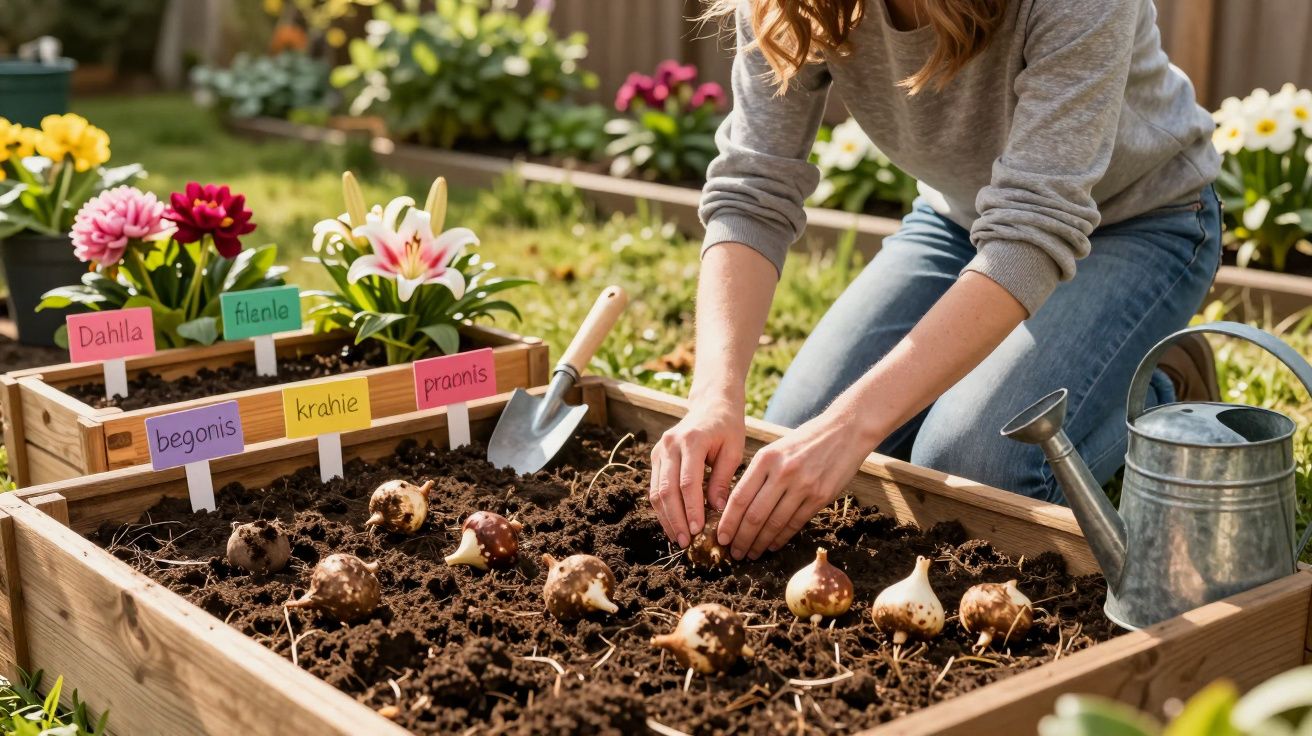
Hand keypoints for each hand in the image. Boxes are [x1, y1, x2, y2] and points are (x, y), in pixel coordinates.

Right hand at [649, 396, 745, 547]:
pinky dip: (662, 508)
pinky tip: (673, 524)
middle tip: (686, 542)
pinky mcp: (656, 457)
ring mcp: (659, 450)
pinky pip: (655, 487)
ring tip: (678, 538)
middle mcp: (670, 444)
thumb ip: (723, 479)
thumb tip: (718, 511)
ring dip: (666, 517)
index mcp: (692, 440)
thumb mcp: (734, 450)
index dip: (691, 508)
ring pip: (656, 491)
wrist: (711, 404)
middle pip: (666, 489)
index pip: (688, 482)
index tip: (698, 530)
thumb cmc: (727, 427)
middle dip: (676, 519)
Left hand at [717, 407, 878, 560]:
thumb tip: (737, 506)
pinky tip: (772, 545)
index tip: (721, 537)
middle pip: (754, 515)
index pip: (739, 497)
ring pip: (774, 523)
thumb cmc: (805, 441)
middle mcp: (782, 472)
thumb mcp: (775, 449)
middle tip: (735, 553)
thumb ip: (758, 474)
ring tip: (751, 553)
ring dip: (760, 543)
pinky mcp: (820, 496)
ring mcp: (803, 485)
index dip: (728, 522)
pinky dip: (781, 537)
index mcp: (766, 458)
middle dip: (741, 538)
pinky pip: (796, 523)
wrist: (844, 431)